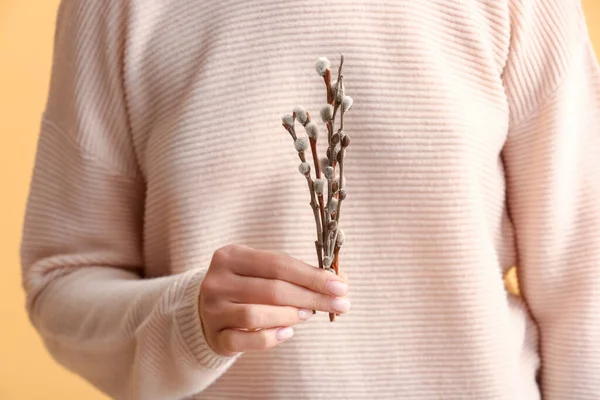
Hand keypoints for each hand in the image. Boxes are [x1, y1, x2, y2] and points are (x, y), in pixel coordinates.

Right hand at [199, 244, 349, 355]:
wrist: (206, 311)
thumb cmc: (246, 287)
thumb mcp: (262, 272)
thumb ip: (295, 274)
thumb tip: (340, 282)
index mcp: (231, 256)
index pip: (278, 264)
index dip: (312, 276)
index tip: (340, 286)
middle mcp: (217, 281)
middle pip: (272, 289)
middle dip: (311, 297)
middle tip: (338, 304)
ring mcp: (212, 310)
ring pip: (256, 314)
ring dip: (290, 315)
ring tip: (308, 315)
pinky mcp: (215, 336)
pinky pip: (246, 340)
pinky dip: (271, 337)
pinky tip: (288, 332)